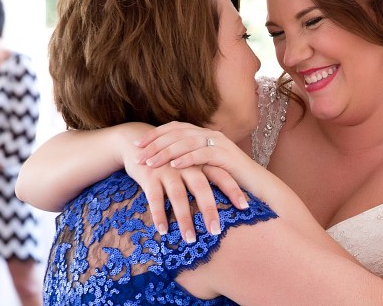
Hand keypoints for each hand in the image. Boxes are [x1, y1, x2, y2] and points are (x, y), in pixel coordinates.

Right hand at [124, 158, 245, 243]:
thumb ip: (203, 176)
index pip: (221, 175)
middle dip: (209, 210)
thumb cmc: (169, 160)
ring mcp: (167, 169)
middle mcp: (186, 164)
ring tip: (190, 240)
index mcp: (199, 161)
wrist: (136, 141)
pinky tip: (163, 231)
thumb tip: (223, 200)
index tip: (246, 207)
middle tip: (216, 232)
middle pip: (201, 187)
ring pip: (178, 196)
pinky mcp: (149, 176)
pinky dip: (159, 215)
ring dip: (184, 220)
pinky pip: (154, 198)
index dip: (233, 190)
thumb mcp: (188, 163)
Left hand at [135, 122, 257, 176]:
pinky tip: (173, 166)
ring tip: (150, 162)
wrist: (257, 186)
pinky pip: (203, 153)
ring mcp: (219, 143)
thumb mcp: (205, 168)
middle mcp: (210, 134)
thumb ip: (189, 161)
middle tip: (138, 155)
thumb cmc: (229, 180)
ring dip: (166, 151)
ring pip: (187, 141)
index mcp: (204, 134)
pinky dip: (187, 158)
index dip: (154, 135)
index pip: (174, 128)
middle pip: (177, 132)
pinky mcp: (227, 155)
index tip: (137, 144)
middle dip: (155, 143)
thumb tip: (164, 165)